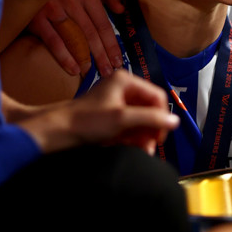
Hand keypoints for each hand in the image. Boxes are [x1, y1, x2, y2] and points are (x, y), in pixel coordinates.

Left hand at [21, 69, 179, 156]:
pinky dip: (132, 137)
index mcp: (126, 81)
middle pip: (149, 108)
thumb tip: (175, 121)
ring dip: (143, 135)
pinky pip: (129, 126)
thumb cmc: (86, 121)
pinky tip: (132, 148)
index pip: (156, 96)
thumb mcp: (121, 119)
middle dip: (151, 128)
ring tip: (142, 150)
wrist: (57, 132)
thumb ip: (150, 119)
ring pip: (140, 119)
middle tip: (151, 146)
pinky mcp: (109, 116)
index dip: (162, 116)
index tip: (161, 136)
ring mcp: (115, 102)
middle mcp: (122, 89)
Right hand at [28, 0, 124, 76]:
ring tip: (91, 73)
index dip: (111, 44)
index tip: (118, 61)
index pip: (102, 23)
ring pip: (73, 38)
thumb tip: (122, 10)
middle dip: (100, 55)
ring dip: (83, 58)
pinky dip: (64, 57)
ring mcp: (52, 7)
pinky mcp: (37, 18)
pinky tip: (73, 69)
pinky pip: (53, 41)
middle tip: (107, 72)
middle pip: (90, 33)